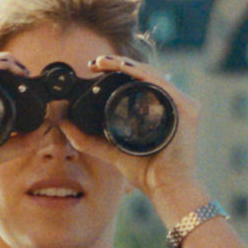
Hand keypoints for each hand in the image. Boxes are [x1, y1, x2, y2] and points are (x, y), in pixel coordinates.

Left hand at [62, 54, 206, 215]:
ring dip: (126, 64)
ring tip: (104, 61)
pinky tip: (124, 68)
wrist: (166, 186)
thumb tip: (60, 120)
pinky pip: (161, 83)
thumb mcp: (109, 149)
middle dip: (118, 64)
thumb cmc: (145, 171)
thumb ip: (85, 137)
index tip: (95, 67)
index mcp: (159, 108)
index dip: (116, 70)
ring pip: (151, 73)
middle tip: (95, 62)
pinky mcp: (187, 107)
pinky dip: (141, 73)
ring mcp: (182, 103)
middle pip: (144, 74)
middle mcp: (172, 102)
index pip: (138, 81)